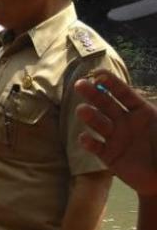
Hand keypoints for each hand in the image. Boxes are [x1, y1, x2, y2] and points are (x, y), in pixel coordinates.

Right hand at [75, 70, 156, 195]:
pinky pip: (96, 147)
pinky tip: (85, 138)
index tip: (98, 74)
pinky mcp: (108, 155)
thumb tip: (144, 101)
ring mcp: (115, 138)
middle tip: (79, 85)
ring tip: (82, 111)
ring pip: (99, 123)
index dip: (111, 83)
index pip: (124, 94)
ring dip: (90, 116)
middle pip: (106, 104)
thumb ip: (156, 116)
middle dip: (93, 94)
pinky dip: (89, 142)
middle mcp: (125, 121)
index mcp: (142, 111)